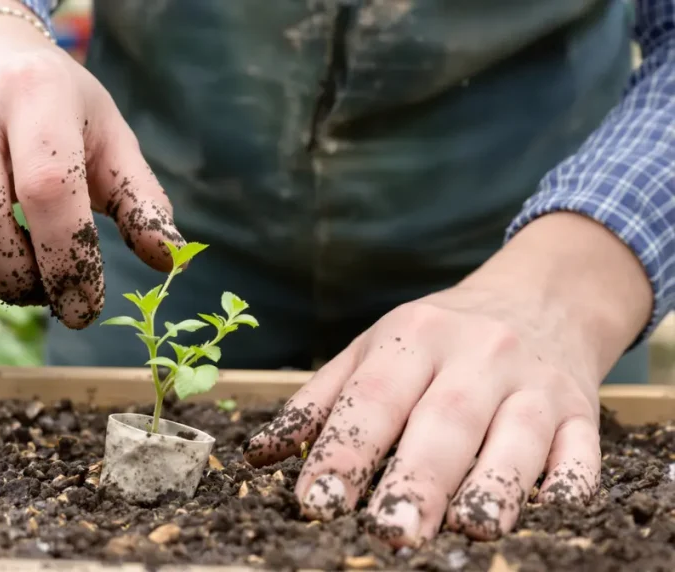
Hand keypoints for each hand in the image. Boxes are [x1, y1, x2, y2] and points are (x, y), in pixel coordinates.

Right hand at [0, 0, 184, 328]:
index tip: (86, 307)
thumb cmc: (55, 110)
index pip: (47, 191)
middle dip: (22, 282)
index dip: (69, 263)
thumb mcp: (108, 138)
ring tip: (18, 276)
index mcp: (31, 93)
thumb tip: (170, 261)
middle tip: (48, 291)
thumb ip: (141, 200)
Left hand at [242, 213, 652, 546]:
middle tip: (389, 534)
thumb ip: (318, 401)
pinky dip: (570, 480)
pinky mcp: (582, 410)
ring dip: (494, 486)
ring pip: (516, 438)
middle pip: (445, 422)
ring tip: (470, 531)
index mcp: (413, 338)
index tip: (317, 504)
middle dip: (417, 481)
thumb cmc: (437, 337)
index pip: (373, 398)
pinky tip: (555, 511)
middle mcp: (477, 355)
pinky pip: (582, 448)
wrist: (539, 298)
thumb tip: (260, 456)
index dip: (344, 452)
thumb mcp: (373, 349)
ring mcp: (534, 383)